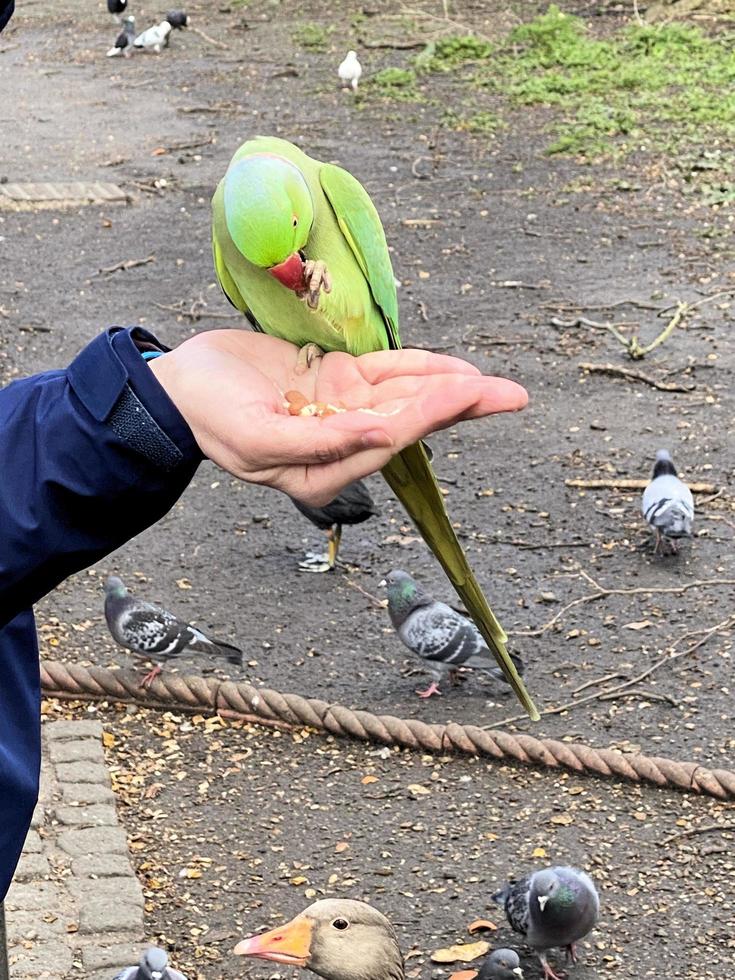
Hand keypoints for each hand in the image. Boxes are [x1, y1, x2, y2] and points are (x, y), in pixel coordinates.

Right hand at [150, 330, 527, 504]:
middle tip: (513, 396)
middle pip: (410, 422)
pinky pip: (384, 375)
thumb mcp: (256, 437)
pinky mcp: (334, 382)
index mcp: (322, 472)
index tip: (467, 392)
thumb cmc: (209, 416)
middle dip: (461, 407)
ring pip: (405, 397)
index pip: (387, 439)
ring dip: (449, 388)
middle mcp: (340, 444)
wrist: (178, 387)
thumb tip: (380, 436)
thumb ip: (317, 441)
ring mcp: (340, 411)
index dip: (429, 414)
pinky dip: (417, 369)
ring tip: (496, 385)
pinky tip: (453, 369)